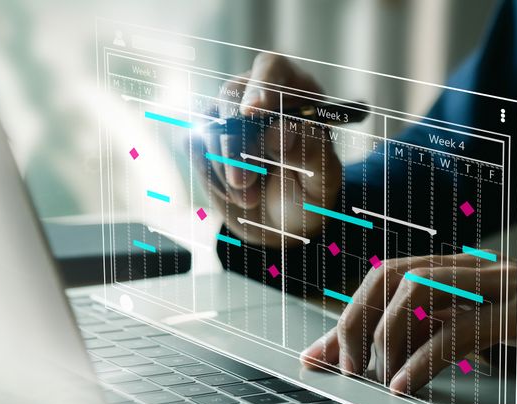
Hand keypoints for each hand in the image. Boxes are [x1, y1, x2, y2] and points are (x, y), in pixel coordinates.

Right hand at [190, 53, 341, 247]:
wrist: (281, 223)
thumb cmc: (308, 194)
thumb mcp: (324, 178)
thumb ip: (311, 152)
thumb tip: (279, 130)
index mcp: (296, 91)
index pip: (273, 67)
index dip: (261, 84)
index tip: (252, 112)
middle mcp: (257, 93)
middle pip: (232, 94)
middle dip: (236, 142)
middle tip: (245, 182)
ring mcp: (226, 113)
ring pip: (209, 121)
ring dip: (225, 165)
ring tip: (249, 198)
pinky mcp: (203, 136)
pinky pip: (192, 144)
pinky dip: (210, 175)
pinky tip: (233, 194)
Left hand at [299, 254, 516, 393]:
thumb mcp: (497, 329)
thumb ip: (452, 330)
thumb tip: (396, 353)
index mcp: (468, 271)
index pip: (390, 278)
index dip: (348, 314)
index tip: (319, 355)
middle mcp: (480, 269)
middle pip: (392, 276)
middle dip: (353, 321)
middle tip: (339, 366)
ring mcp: (505, 284)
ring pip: (420, 292)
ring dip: (384, 338)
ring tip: (373, 378)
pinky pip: (462, 329)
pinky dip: (424, 358)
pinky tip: (407, 385)